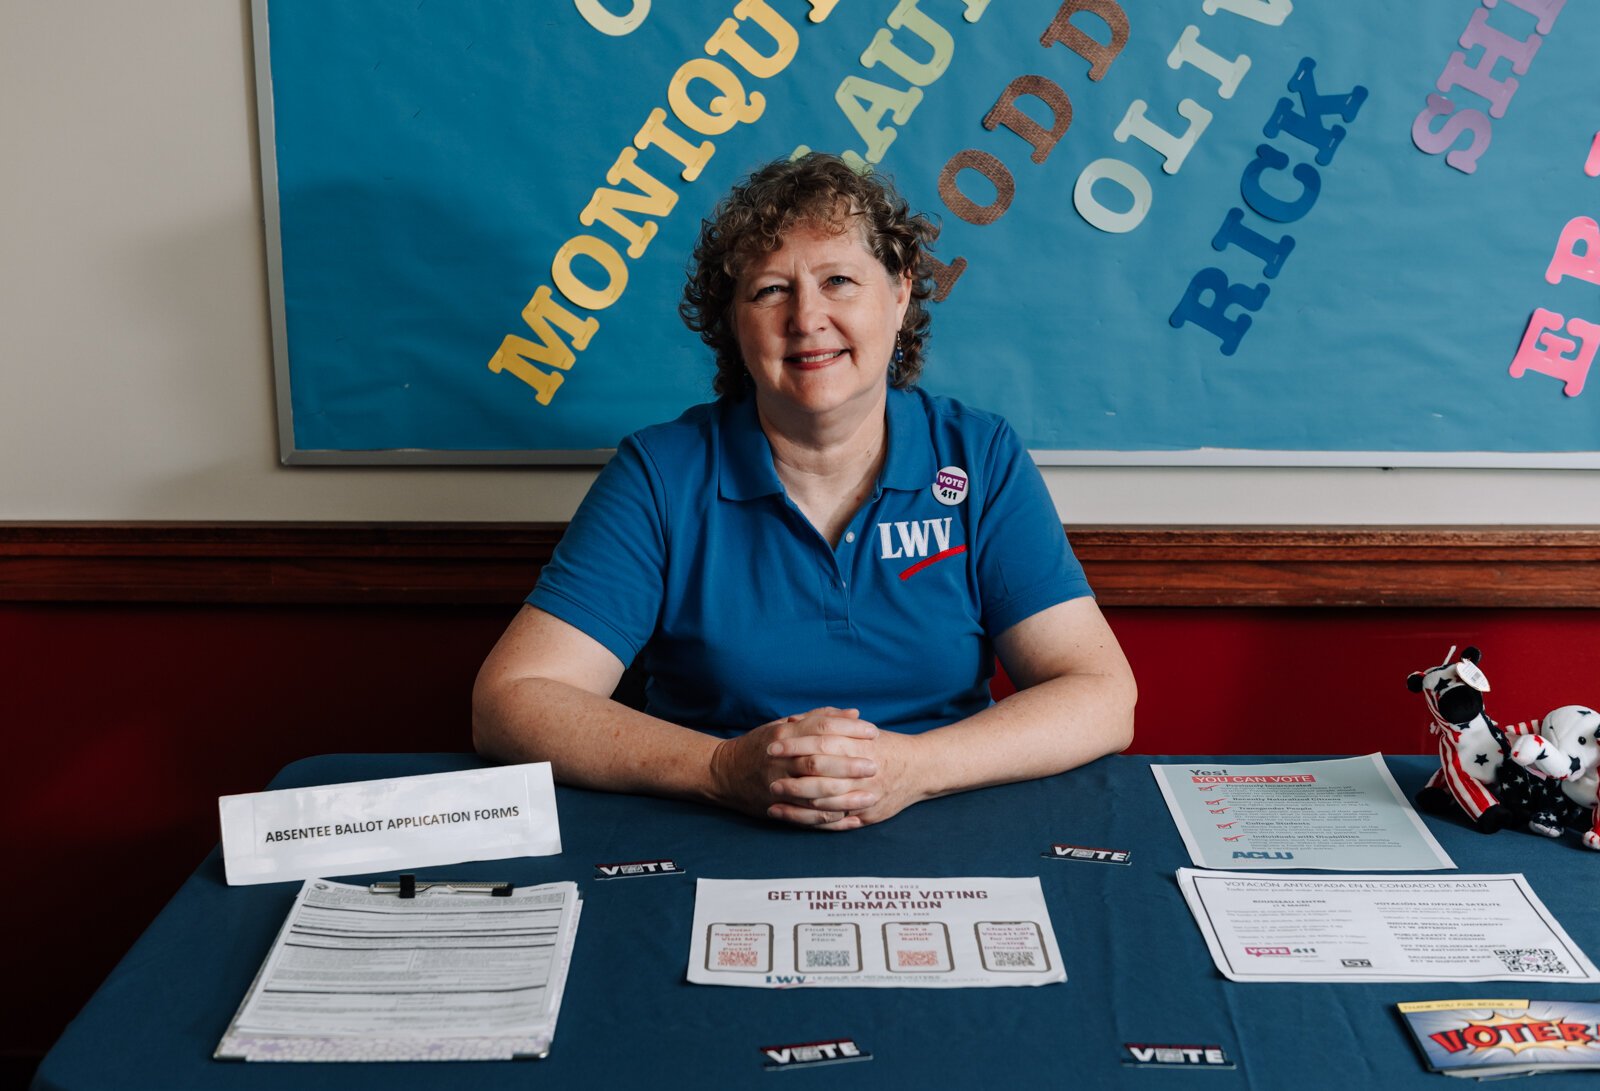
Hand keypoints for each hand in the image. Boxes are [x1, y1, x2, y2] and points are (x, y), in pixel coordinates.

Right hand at [708, 707, 879, 827]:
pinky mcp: (776, 807)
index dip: (850, 730)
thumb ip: (819, 718)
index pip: (822, 728)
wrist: (723, 772)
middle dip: (850, 765)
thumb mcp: (785, 725)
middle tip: (875, 766)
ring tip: (870, 797)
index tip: (873, 732)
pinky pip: (807, 816)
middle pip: (820, 761)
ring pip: (815, 792)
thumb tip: (854, 713)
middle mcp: (781, 759)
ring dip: (845, 797)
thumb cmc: (760, 745)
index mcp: (785, 734)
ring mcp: (778, 785)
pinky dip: (830, 819)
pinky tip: (851, 819)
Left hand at [772, 726, 928, 828]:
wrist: (923, 767)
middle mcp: (861, 770)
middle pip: (820, 772)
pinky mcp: (866, 813)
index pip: (820, 741)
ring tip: (772, 798)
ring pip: (824, 800)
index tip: (771, 745)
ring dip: (796, 801)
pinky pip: (835, 819)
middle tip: (767, 776)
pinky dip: (811, 819)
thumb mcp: (859, 730)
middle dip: (791, 775)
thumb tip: (793, 720)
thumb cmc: (886, 746)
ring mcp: (864, 794)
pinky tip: (791, 817)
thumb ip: (828, 723)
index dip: (794, 744)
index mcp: (858, 744)